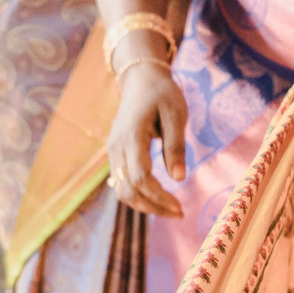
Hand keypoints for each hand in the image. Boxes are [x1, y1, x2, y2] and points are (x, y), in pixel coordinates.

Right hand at [107, 57, 188, 217]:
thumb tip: (179, 178)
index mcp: (131, 136)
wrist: (140, 79)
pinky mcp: (116, 153)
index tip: (180, 206)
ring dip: (144, 205)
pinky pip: (121, 182)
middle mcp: (117, 147)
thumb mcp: (176, 114)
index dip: (159, 196)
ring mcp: (113, 151)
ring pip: (121, 190)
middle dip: (152, 206)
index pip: (141, 177)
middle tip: (178, 213)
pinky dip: (137, 195)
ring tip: (169, 210)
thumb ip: (176, 146)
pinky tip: (157, 198)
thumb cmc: (162, 93)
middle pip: (128, 189)